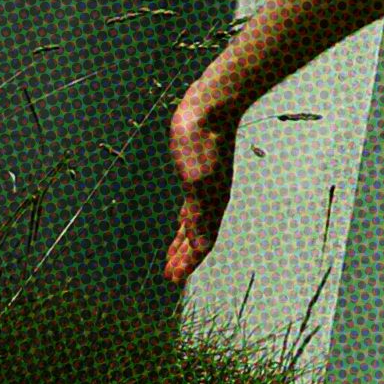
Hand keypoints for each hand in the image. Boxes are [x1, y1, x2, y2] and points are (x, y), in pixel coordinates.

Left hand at [163, 85, 238, 284]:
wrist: (212, 104)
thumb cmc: (202, 138)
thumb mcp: (196, 180)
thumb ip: (199, 214)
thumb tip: (201, 246)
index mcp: (212, 203)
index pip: (202, 243)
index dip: (188, 263)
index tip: (173, 279)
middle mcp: (212, 198)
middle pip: (199, 237)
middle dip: (184, 258)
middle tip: (171, 275)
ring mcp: (206, 185)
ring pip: (194, 223)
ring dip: (184, 242)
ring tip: (173, 257)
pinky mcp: (197, 172)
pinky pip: (191, 206)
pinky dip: (184, 221)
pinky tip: (181, 222)